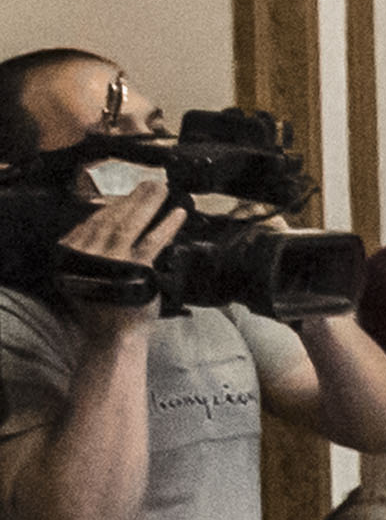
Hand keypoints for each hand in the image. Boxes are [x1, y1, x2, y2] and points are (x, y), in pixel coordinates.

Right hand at [57, 178, 180, 304]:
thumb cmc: (104, 306)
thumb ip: (91, 251)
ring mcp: (111, 261)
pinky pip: (153, 240)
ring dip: (148, 203)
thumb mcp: (86, 275)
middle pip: (110, 219)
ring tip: (162, 190)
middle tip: (149, 184)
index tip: (124, 195)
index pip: (91, 223)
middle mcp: (87, 255)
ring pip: (130, 224)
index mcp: (72, 255)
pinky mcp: (136, 268)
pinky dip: (166, 225)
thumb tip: (108, 221)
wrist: (113, 335)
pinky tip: (179, 213)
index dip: (110, 206)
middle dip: (131, 199)